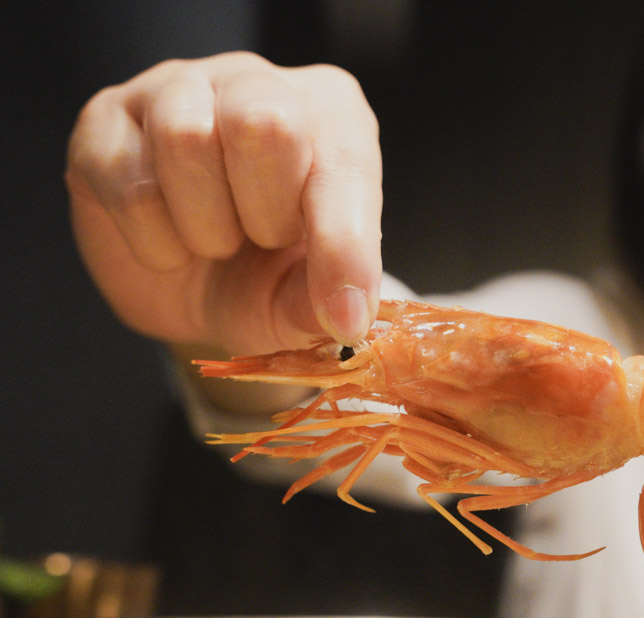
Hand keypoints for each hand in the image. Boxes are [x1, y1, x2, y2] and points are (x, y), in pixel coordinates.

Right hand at [66, 52, 381, 362]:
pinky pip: (129, 182)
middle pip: (264, 123)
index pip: (344, 159)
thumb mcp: (303, 301)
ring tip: (216, 241)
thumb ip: (321, 302)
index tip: (345, 313)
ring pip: (186, 140)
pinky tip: (168, 240)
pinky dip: (154, 241)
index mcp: (331, 112)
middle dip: (266, 214)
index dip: (344, 243)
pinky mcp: (105, 119)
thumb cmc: (264, 275)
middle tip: (264, 241)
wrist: (189, 290)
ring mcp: (175, 90)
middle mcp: (255, 82)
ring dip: (206, 227)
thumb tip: (343, 316)